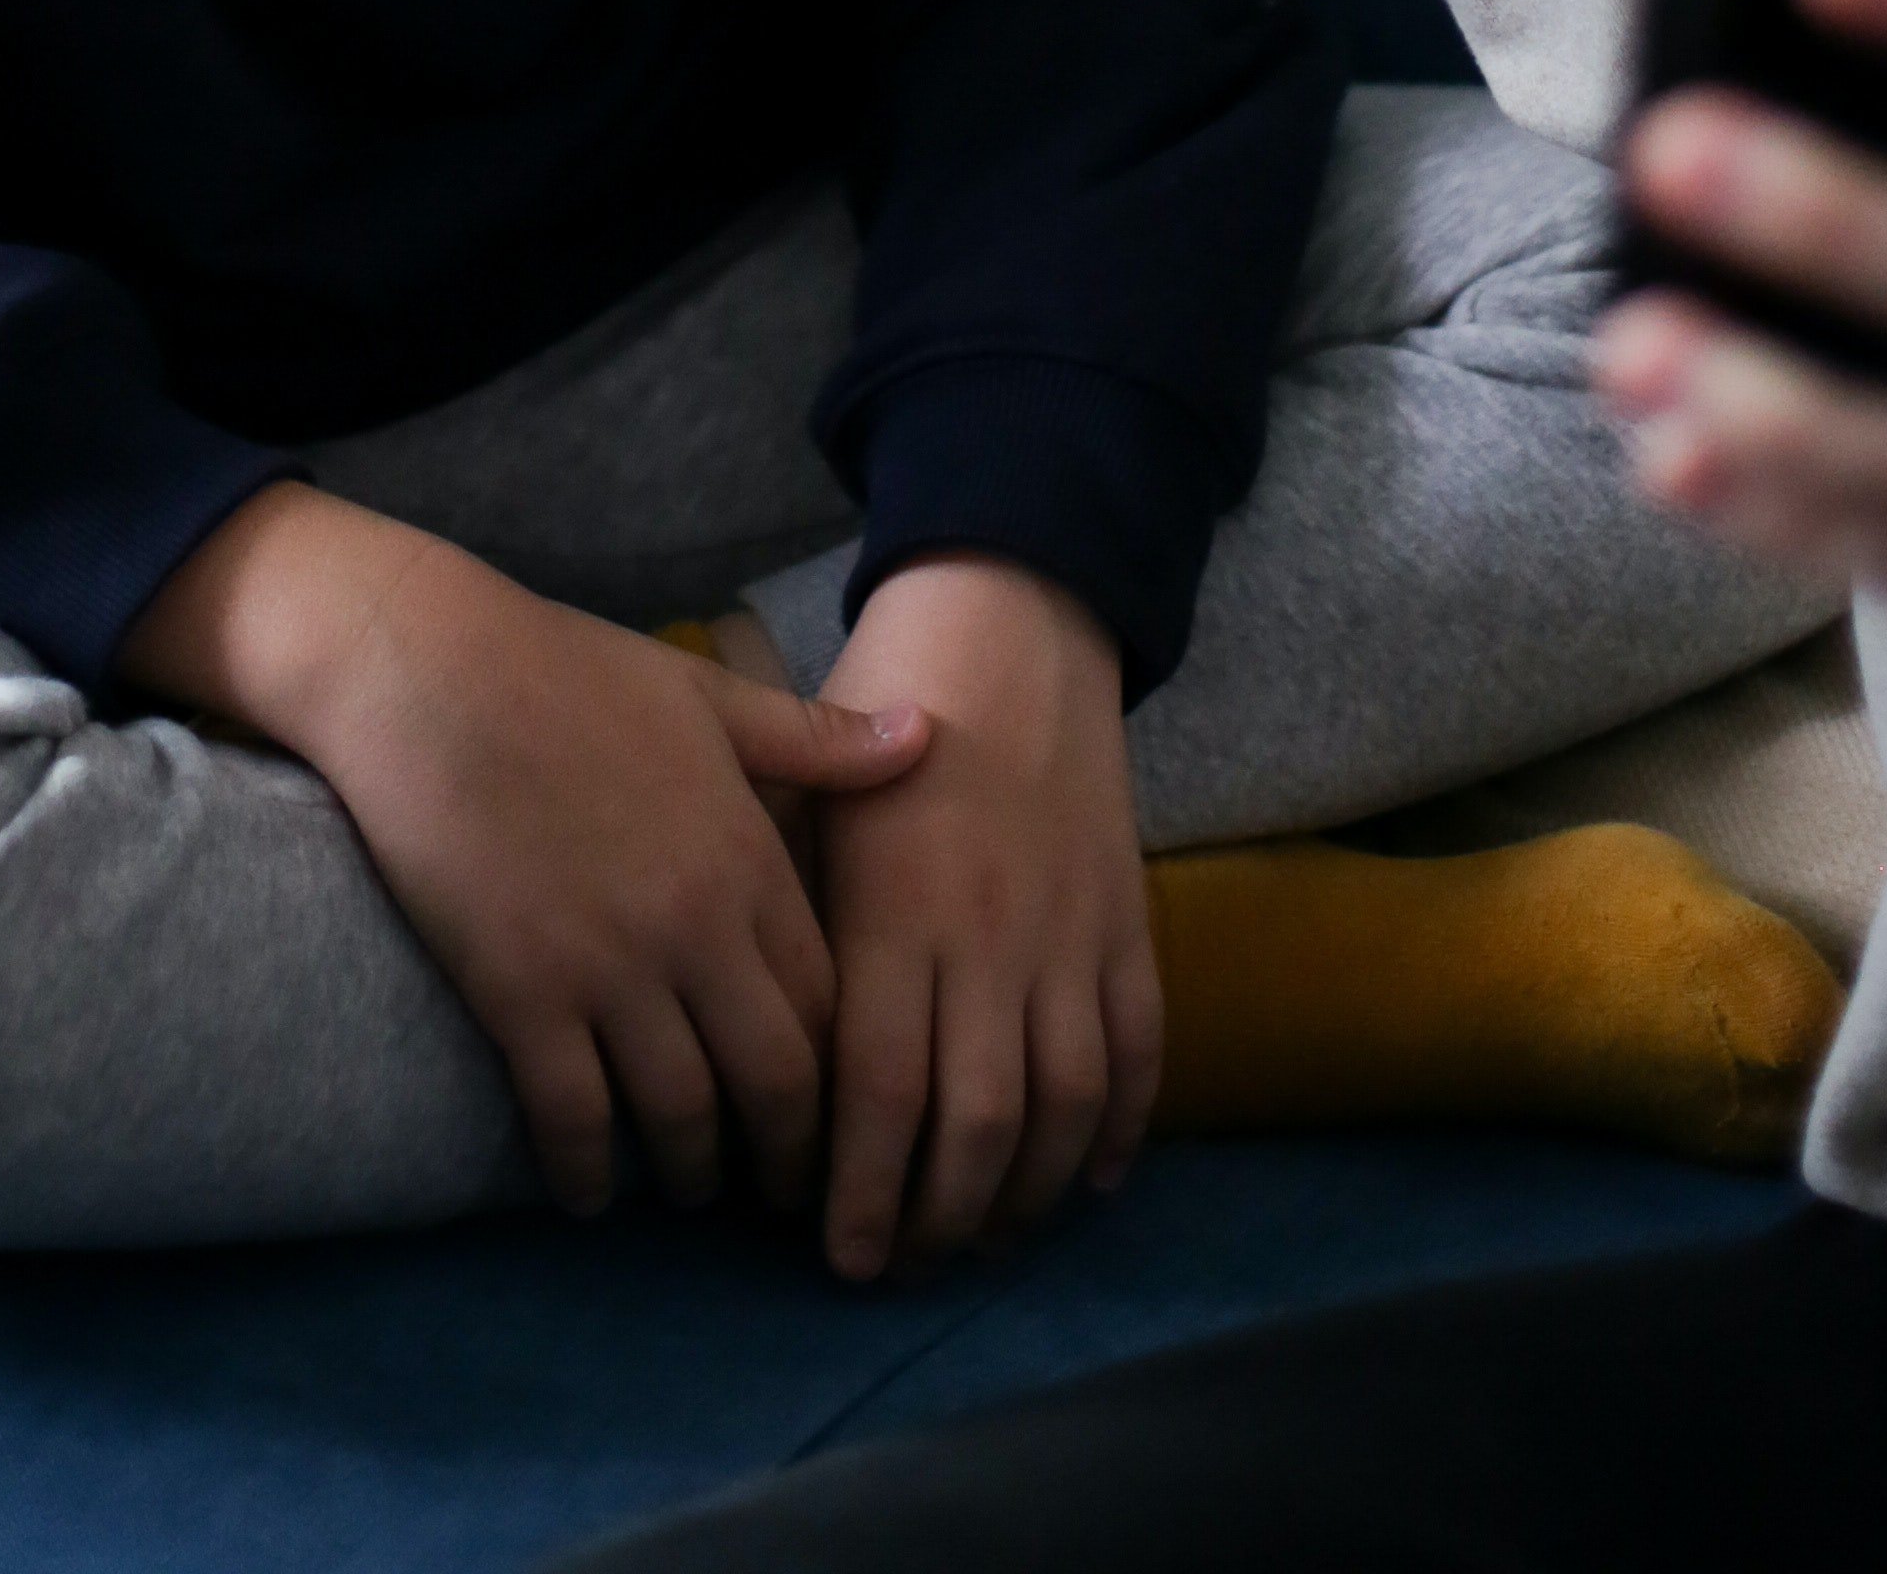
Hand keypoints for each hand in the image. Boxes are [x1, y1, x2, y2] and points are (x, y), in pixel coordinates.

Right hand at [124, 486, 929, 1216]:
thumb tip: (929, 738)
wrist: (429, 670)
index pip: (833, 1005)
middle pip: (777, 1084)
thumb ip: (816, 742)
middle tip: (782, 1191)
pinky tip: (589, 1190)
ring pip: (683, 1117)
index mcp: (748, 857)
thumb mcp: (706, 695)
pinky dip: (589, 1173)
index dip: (844, 1074)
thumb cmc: (568, 669)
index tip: (841, 1113)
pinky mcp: (522, 996)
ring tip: (688, 1189)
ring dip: (692, 1173)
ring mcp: (608, 969)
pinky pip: (574, 1120)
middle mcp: (695, 927)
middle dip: (788, 1155)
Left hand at [808, 558, 1161, 1281]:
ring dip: (1024, 1195)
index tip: (833, 1250)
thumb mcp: (809, 800)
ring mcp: (1069, 932)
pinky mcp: (1127, 918)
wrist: (1011, 619)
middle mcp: (988, 937)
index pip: (878, 1092)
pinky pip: (1137, 1047)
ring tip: (984, 1240)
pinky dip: (1120, 1127)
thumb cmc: (884, 707)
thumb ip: (792, 923)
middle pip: (974, 1123)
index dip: (859, 1188)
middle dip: (937, 1219)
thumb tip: (749, 1052)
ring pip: (1061, 1105)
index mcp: (895, 911)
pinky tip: (1084, 1179)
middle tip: (901, 1267)